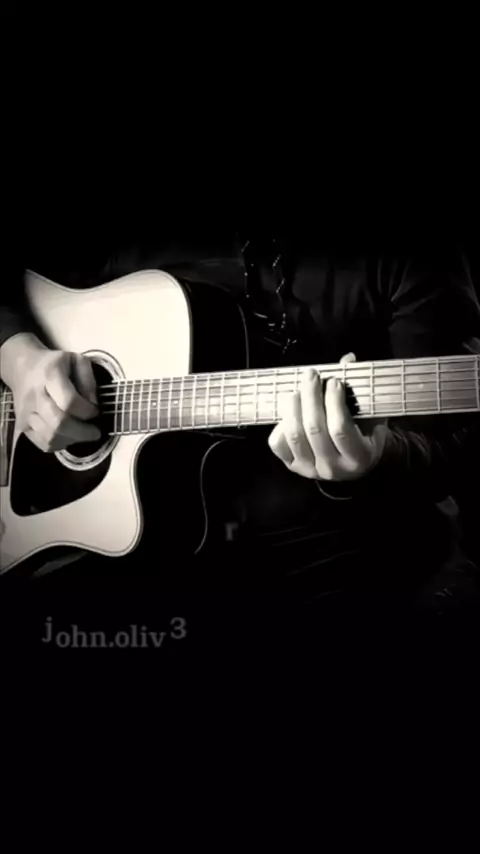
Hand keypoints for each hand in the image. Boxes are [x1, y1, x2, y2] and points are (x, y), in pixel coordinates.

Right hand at [3, 334, 100, 452]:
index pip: (69, 401)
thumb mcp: (77, 360)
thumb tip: (94, 405)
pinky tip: (68, 437)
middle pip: (59, 423)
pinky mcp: (22, 426)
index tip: (96, 411)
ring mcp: (26, 413)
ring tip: (82, 434)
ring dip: (72, 440)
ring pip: (50, 437)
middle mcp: (35, 396)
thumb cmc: (54, 364)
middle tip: (95, 432)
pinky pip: (42, 444)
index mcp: (49, 376)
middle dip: (82, 432)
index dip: (87, 411)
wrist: (23, 368)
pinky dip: (60, 445)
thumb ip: (89, 381)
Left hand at [268, 353, 387, 481]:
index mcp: (358, 457)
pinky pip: (278, 443)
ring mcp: (310, 468)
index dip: (334, 402)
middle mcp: (333, 468)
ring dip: (294, 406)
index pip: (340, 429)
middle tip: (312, 376)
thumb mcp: (370, 415)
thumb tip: (348, 359)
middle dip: (311, 397)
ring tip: (299, 389)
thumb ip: (360, 390)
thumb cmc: (364, 434)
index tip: (334, 381)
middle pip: (315, 429)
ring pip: (295, 435)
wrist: (353, 462)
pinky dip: (280, 424)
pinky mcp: (292, 465)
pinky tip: (290, 410)